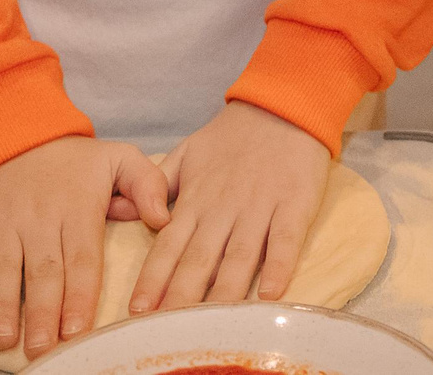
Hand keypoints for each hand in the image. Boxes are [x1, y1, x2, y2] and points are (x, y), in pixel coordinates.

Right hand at [0, 136, 169, 359]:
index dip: (80, 296)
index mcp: (77, 209)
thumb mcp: (119, 157)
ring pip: (4, 269)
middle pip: (43, 272)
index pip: (82, 259)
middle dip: (43, 313)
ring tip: (5, 341)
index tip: (78, 329)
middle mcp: (39, 219)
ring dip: (3, 307)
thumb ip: (147, 185)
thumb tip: (163, 219)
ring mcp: (3, 221)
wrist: (16, 130)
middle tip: (43, 349)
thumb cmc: (73, 160)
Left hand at [133, 102, 331, 312]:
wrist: (282, 106)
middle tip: (166, 326)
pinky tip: (269, 293)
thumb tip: (142, 218)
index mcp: (196, 198)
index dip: (153, 278)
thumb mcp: (188, 152)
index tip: (138, 309)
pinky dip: (278, 266)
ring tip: (210, 322)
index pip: (168, 245)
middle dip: (180, 295)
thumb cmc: (233, 135)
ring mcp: (259, 207)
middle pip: (199, 259)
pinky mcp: (294, 204)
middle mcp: (223, 208)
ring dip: (224, 291)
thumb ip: (162, 184)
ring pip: (239, 256)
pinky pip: (285, 240)